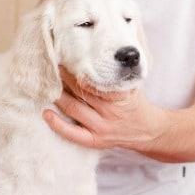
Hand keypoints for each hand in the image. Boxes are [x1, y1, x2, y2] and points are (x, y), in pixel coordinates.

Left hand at [43, 68, 167, 151]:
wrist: (147, 130)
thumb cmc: (135, 103)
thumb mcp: (132, 86)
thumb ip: (118, 74)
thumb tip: (100, 54)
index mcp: (120, 96)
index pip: (94, 81)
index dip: (79, 71)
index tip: (67, 59)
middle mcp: (110, 112)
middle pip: (82, 93)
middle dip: (65, 79)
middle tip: (52, 67)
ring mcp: (101, 128)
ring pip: (74, 109)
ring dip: (59, 96)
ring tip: (48, 85)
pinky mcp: (94, 140)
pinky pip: (72, 134)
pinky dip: (57, 124)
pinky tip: (46, 113)